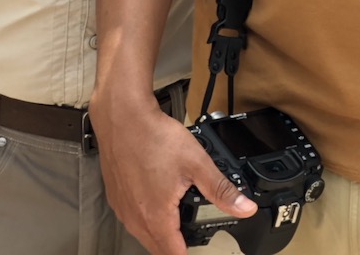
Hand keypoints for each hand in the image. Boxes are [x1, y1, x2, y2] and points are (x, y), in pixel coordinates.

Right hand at [91, 93, 256, 254]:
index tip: (199, 245)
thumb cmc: (155, 137)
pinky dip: (145, 218)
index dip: (189, 254)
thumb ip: (221, 189)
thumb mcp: (196, 162)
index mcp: (156, 217)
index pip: (174, 254)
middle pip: (158, 248)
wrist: (123, 118)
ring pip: (143, 235)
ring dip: (160, 234)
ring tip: (176, 221)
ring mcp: (123, 209)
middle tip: (191, 235)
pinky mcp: (115, 197)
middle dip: (175, 246)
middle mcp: (135, 219)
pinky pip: (132, 219)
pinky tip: (155, 200)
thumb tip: (244, 207)